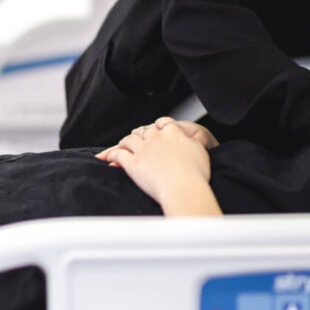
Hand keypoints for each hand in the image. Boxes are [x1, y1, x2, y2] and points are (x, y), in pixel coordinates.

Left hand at [96, 116, 218, 164]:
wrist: (183, 187)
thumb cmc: (195, 172)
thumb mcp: (200, 150)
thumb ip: (192, 142)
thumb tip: (191, 140)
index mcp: (173, 133)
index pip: (163, 122)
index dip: (160, 125)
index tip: (158, 128)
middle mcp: (156, 138)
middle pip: (144, 130)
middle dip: (140, 133)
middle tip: (137, 136)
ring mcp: (143, 150)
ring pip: (129, 140)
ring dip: (124, 142)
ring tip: (122, 145)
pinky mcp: (132, 163)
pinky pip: (118, 155)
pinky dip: (113, 155)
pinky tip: (110, 158)